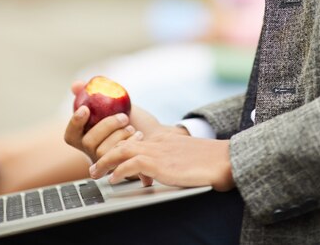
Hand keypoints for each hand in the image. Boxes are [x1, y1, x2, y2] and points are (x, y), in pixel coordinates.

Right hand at [64, 82, 164, 163]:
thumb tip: (76, 85)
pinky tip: (138, 135)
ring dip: (118, 136)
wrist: (156, 135)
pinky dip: (129, 143)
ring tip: (131, 127)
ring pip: (101, 152)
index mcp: (88, 137)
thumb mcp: (116, 103)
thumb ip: (95, 93)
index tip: (85, 108)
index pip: (71, 135)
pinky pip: (117, 160)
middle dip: (106, 126)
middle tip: (124, 117)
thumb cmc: (133, 119)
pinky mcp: (120, 170)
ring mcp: (105, 164)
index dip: (75, 122)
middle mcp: (93, 153)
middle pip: (88, 142)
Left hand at [89, 129, 234, 191]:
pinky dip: (119, 171)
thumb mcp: (186, 157)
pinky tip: (113, 179)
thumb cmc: (209, 161)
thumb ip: (172, 160)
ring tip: (96, 173)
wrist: (223, 159)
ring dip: (106, 162)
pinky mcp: (160, 164)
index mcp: (164, 139)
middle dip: (106, 154)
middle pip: (123, 143)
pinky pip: (131, 165)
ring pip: (122, 151)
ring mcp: (158, 151)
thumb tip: (166, 171)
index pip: (134, 140)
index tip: (111, 158)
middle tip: (95, 167)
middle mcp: (158, 141)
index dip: (120, 149)